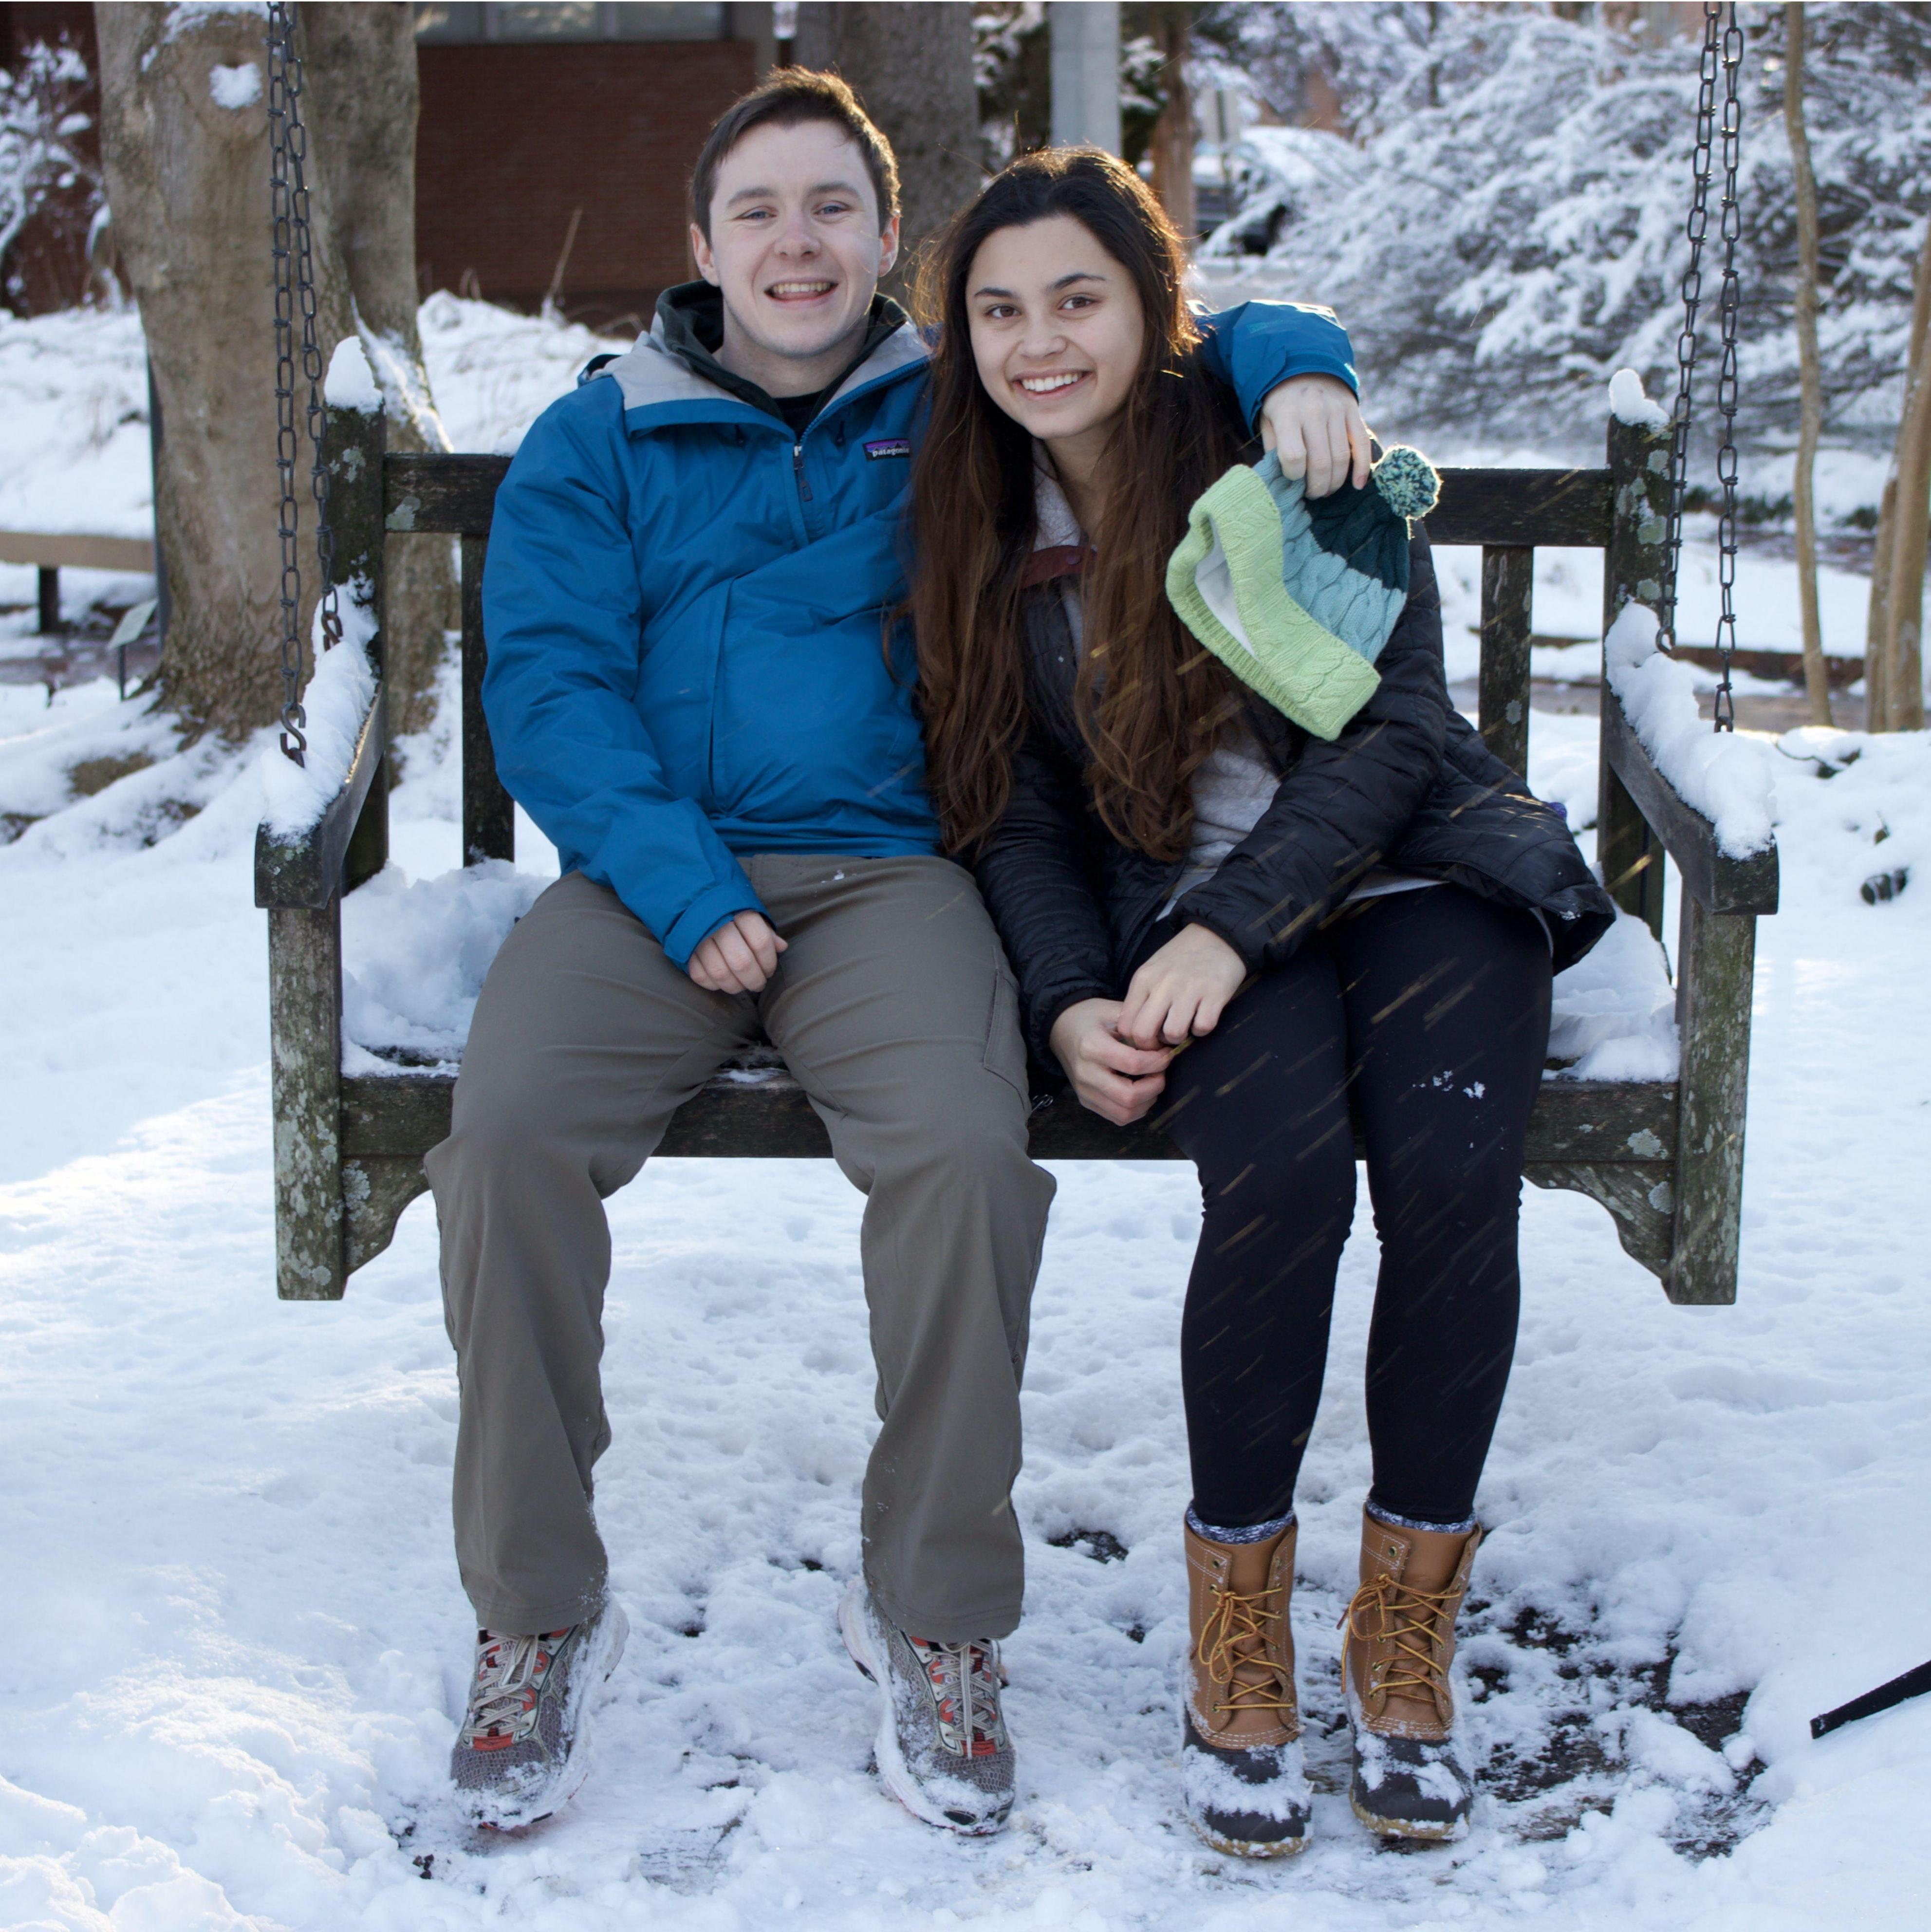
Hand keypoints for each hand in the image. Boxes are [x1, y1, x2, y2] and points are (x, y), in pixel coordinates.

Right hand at [686, 910, 786, 994]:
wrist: (687, 895)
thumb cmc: (725, 907)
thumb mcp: (748, 911)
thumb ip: (764, 930)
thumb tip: (781, 947)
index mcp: (738, 911)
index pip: (761, 942)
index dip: (769, 962)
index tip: (769, 970)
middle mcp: (717, 924)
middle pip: (741, 961)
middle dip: (754, 979)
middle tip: (758, 984)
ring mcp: (698, 937)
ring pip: (720, 973)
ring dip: (735, 986)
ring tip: (742, 986)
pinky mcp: (683, 949)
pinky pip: (699, 976)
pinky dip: (713, 984)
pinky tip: (722, 982)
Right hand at [1049, 998, 1173, 1125]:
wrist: (1061, 1029)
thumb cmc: (1090, 1017)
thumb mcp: (1113, 1010)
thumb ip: (1139, 1026)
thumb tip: (1166, 1044)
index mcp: (1091, 1046)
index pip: (1133, 1064)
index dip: (1158, 1061)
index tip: (1167, 1053)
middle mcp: (1085, 1073)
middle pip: (1129, 1096)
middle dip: (1155, 1086)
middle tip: (1161, 1072)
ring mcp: (1084, 1091)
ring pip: (1125, 1113)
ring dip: (1147, 1101)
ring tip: (1152, 1081)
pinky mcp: (1086, 1101)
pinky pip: (1118, 1117)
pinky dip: (1136, 1109)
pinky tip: (1141, 1092)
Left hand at [1116, 924, 1247, 1049]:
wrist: (1217, 936)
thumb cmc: (1181, 959)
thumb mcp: (1152, 971)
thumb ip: (1140, 998)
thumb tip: (1132, 1032)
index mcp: (1143, 979)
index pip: (1126, 1025)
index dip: (1136, 1040)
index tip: (1148, 1038)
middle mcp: (1163, 984)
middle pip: (1144, 1034)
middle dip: (1153, 1045)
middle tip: (1164, 1040)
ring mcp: (1189, 989)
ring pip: (1173, 1034)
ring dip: (1179, 1038)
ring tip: (1185, 1025)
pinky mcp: (1215, 994)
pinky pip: (1202, 1027)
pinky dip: (1202, 1029)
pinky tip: (1202, 1016)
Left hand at [1257, 372, 1371, 497]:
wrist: (1305, 367)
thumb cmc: (1282, 403)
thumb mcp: (1268, 421)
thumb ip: (1273, 448)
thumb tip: (1282, 480)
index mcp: (1287, 414)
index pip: (1294, 456)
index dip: (1293, 475)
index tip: (1292, 478)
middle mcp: (1313, 411)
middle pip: (1321, 462)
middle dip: (1317, 487)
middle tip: (1312, 493)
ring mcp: (1336, 410)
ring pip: (1341, 458)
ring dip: (1335, 482)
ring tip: (1326, 490)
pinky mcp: (1353, 410)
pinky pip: (1362, 444)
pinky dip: (1362, 468)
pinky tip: (1357, 485)